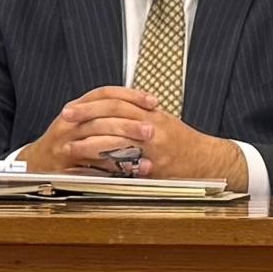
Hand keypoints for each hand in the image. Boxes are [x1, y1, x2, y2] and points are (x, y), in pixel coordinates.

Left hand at [22, 88, 251, 186]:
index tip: (72, 107)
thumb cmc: (182, 143)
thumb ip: (138, 115)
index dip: (92, 103)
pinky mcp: (156, 170)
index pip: (117, 100)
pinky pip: (128, 168)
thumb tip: (111, 109)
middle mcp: (152, 127)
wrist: (208, 161)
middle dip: (86, 118)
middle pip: (114, 116)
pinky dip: (108, 169)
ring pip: (118, 141)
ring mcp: (154, 149)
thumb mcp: (162, 121)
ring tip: (72, 147)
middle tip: (64, 120)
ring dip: (91, 144)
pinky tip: (91, 171)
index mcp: (151, 113)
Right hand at [24, 86, 163, 174]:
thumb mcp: (80, 120)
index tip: (152, 102)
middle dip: (129, 124)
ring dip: (124, 149)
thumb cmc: (64, 141)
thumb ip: (104, 113)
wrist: (36, 163)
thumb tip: (141, 109)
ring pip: (97, 144)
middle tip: (151, 130)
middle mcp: (69, 123)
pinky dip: (114, 172)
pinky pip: (93, 169)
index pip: (105, 94)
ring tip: (146, 155)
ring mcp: (65, 146)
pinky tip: (131, 173)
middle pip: (102, 118)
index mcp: (76, 107)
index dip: (130, 96)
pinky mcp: (66, 168)